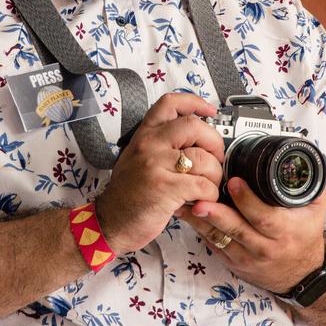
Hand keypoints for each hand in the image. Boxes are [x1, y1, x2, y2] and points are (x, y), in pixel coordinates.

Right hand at [96, 93, 223, 253]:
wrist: (110, 222)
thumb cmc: (128, 194)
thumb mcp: (138, 158)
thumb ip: (162, 144)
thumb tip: (197, 138)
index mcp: (144, 135)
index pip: (170, 104)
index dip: (195, 103)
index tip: (210, 111)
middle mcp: (149, 145)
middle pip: (194, 126)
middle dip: (215, 143)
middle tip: (215, 159)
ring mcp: (155, 165)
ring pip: (204, 158)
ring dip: (214, 175)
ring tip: (207, 186)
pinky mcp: (165, 188)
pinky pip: (203, 185)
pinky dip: (209, 194)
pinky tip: (201, 200)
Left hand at [175, 176, 325, 293]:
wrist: (301, 274)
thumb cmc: (305, 236)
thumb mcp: (314, 209)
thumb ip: (307, 184)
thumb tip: (298, 158)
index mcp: (284, 231)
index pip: (263, 216)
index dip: (247, 200)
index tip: (233, 182)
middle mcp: (265, 247)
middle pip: (236, 229)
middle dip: (216, 213)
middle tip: (199, 197)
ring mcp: (247, 257)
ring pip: (219, 238)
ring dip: (200, 221)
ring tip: (184, 204)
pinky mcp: (233, 263)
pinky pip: (213, 245)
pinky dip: (200, 230)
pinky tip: (187, 216)